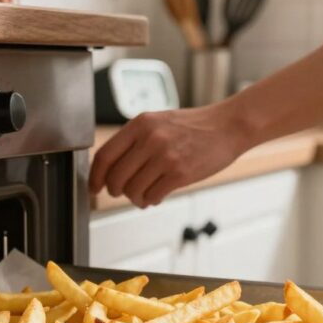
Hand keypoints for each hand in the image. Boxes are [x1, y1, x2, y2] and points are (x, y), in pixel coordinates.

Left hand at [90, 105, 248, 207]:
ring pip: (133, 191)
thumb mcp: (159, 122)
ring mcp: (165, 156)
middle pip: (116, 177)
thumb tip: (110, 167)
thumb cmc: (194, 126)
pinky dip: (151, 200)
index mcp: (140, 124)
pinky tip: (158, 194)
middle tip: (122, 192)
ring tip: (145, 194)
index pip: (105, 155)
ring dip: (136, 198)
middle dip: (116, 191)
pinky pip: (153, 196)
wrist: (227, 126)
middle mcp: (150, 139)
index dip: (95, 176)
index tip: (95, 187)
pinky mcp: (180, 173)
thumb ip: (135, 140)